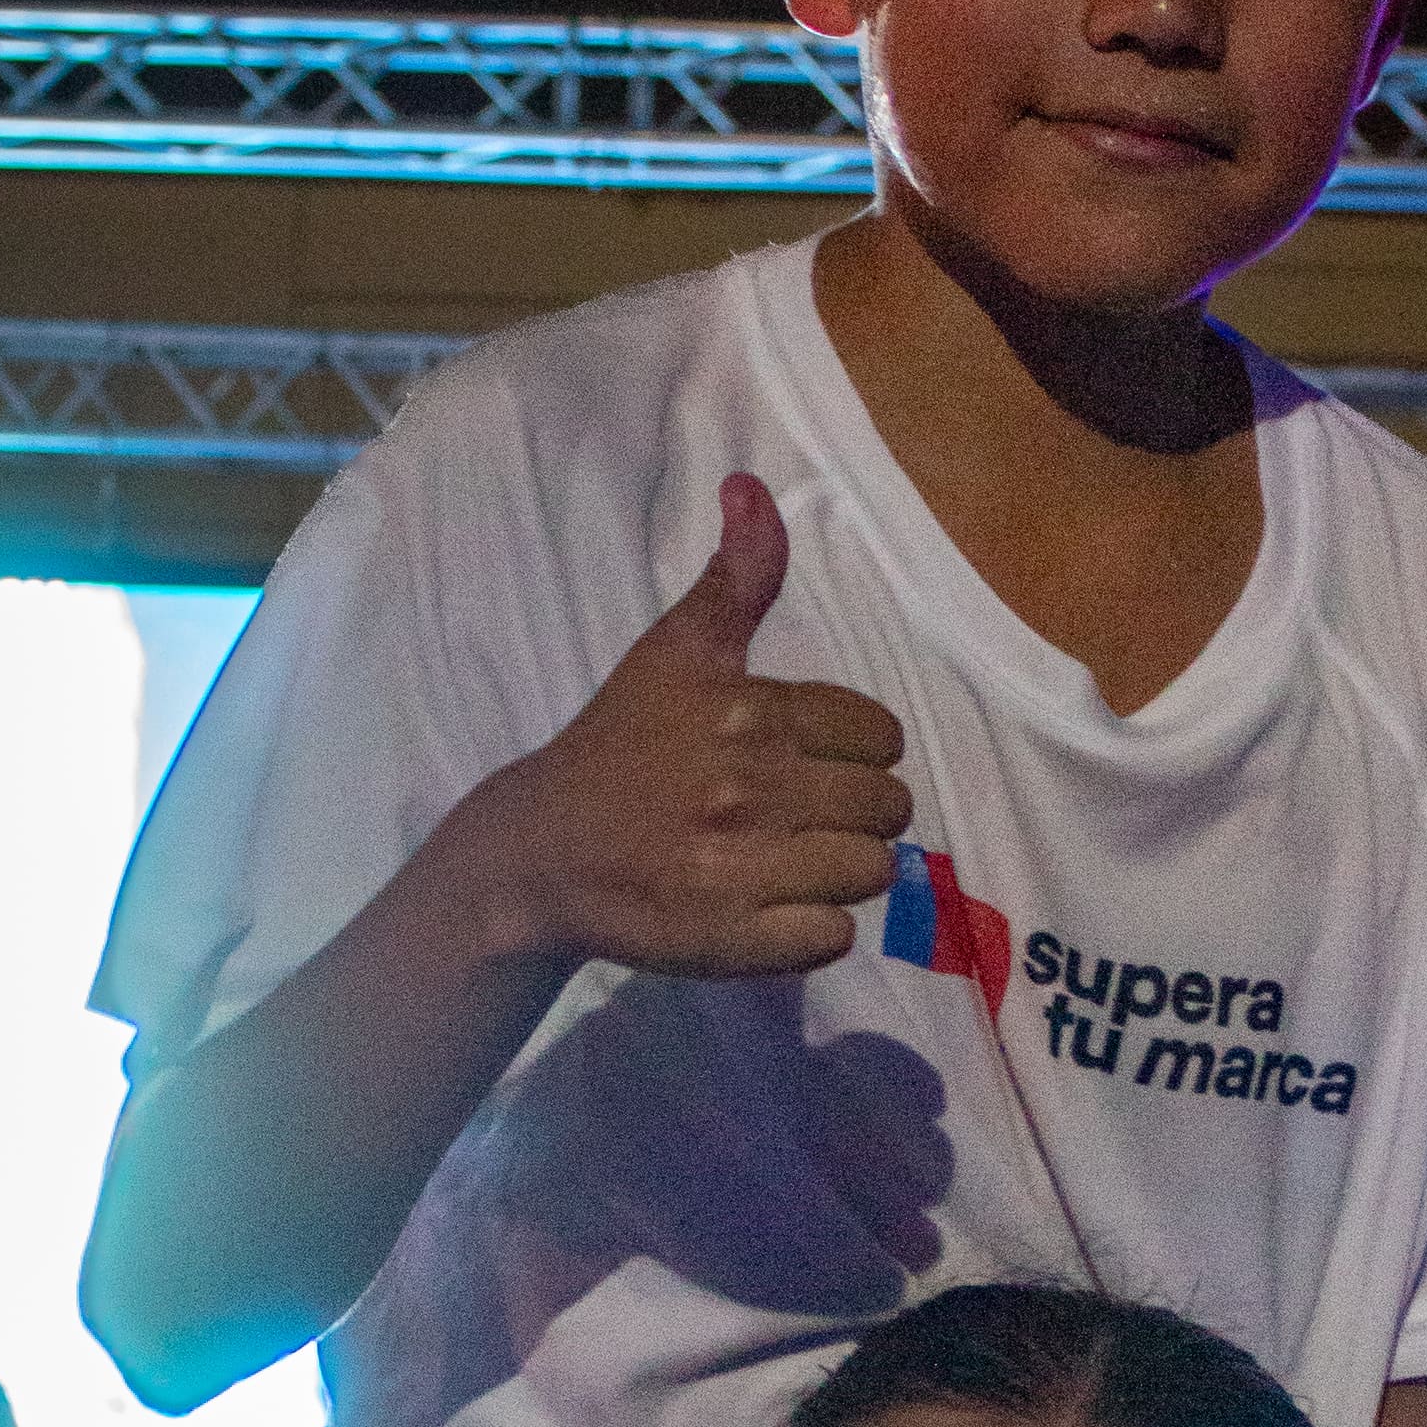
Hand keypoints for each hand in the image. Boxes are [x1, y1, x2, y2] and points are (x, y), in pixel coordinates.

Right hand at [459, 475, 910, 982]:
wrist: (538, 853)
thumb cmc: (618, 747)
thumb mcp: (673, 652)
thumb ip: (734, 579)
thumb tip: (752, 486)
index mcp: (752, 714)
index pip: (879, 736)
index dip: (855, 751)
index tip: (806, 760)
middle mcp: (753, 789)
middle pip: (887, 809)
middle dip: (854, 813)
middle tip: (798, 817)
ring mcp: (744, 869)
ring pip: (869, 873)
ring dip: (840, 871)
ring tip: (786, 862)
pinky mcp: (734, 940)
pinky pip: (833, 937)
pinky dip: (812, 929)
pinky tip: (768, 907)